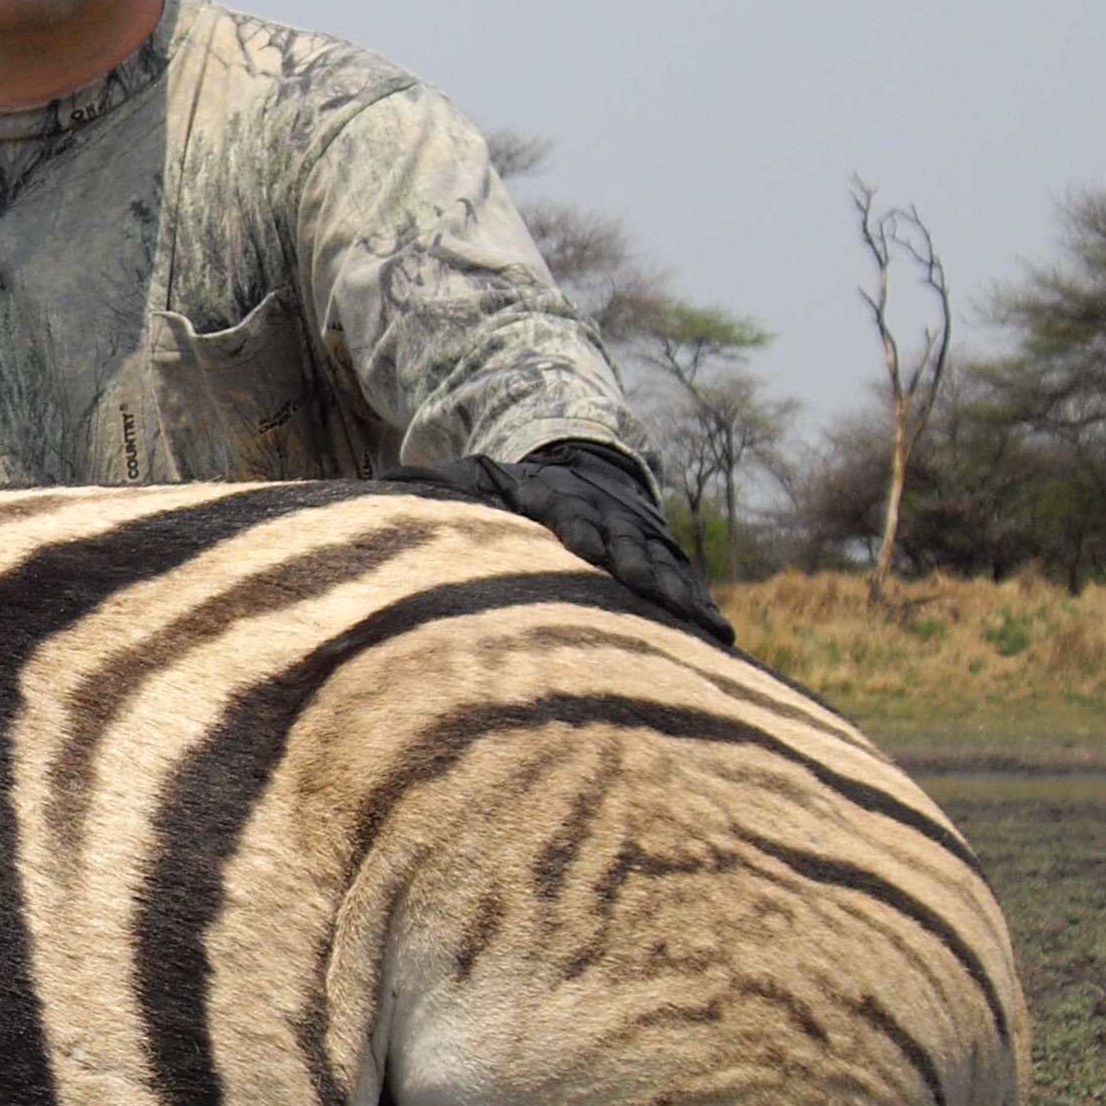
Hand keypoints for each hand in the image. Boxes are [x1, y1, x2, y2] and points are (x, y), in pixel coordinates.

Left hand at [415, 440, 733, 645]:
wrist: (580, 466)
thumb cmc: (512, 490)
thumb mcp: (472, 479)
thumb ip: (434, 486)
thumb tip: (384, 480)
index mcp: (559, 500)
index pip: (571, 514)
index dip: (581, 530)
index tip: (588, 549)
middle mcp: (607, 518)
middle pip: (627, 544)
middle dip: (641, 569)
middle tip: (654, 597)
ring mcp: (640, 540)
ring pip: (665, 569)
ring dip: (682, 597)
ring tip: (705, 631)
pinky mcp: (663, 561)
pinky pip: (687, 585)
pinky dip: (703, 610)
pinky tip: (721, 640)